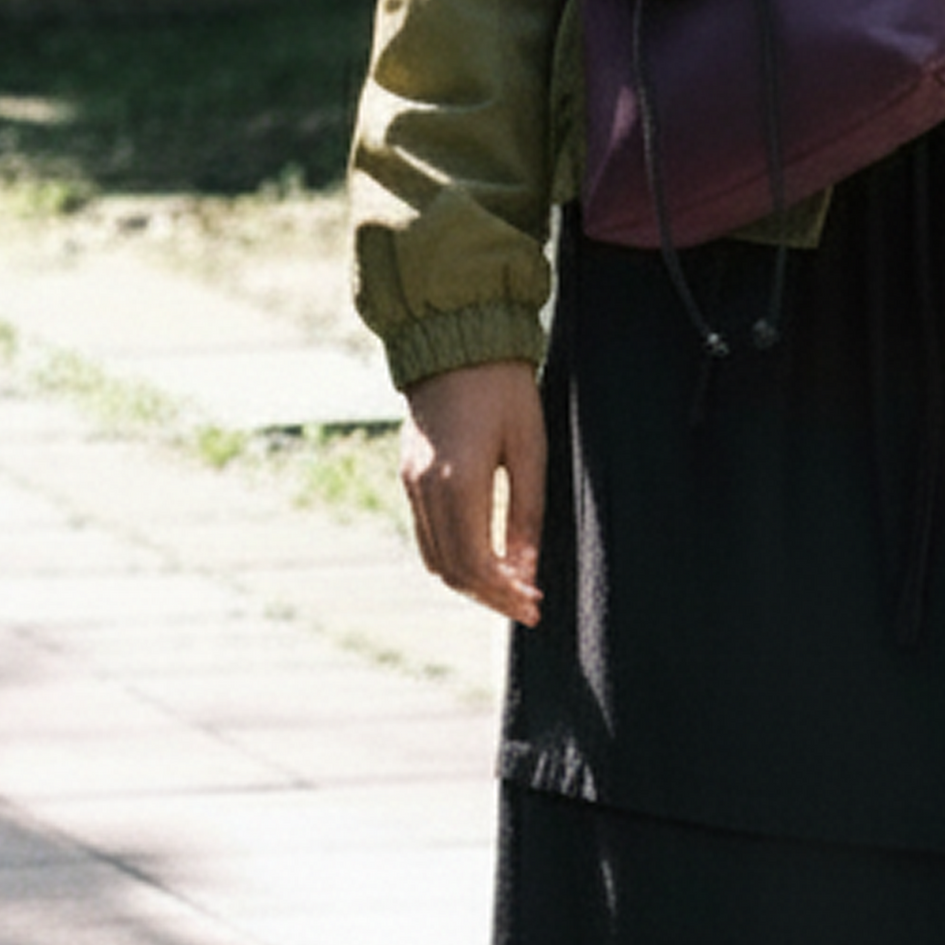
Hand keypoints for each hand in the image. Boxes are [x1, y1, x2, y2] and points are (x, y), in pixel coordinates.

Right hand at [400, 360, 545, 622]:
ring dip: (471, 581)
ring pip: (435, 557)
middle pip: (451, 571)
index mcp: (458, 482)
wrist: (455, 339)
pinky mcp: (409, 475)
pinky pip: (427, 534)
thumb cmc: (503, 388)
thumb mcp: (530, 448)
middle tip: (528, 605)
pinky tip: (486, 555)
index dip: (504, 594)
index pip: (475, 565)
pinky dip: (455, 556)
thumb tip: (526, 570)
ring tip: (511, 586)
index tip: (535, 605)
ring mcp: (411, 483)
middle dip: (490, 596)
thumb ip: (527, 513)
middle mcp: (425, 488)